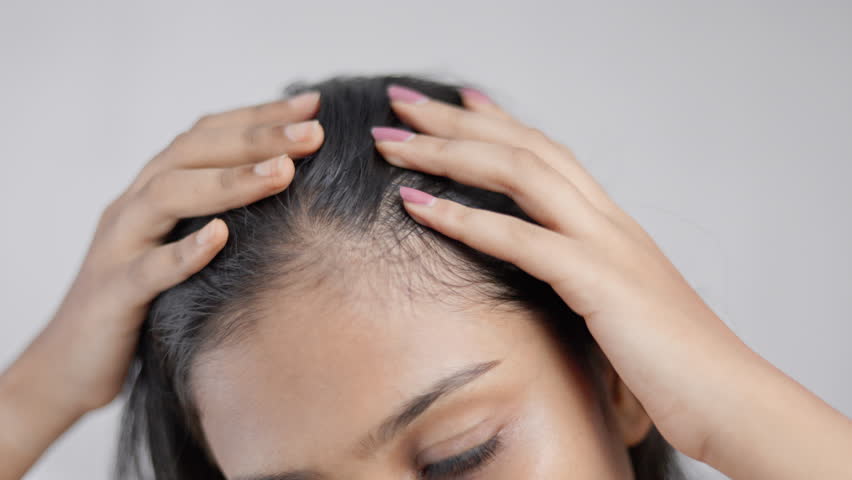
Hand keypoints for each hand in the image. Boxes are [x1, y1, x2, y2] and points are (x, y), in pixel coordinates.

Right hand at [8, 91, 323, 414]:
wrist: (70, 364)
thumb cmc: (145, 301)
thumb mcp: (184, 245)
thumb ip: (220, 213)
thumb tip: (290, 188)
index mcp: (156, 188)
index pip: (209, 135)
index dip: (259, 116)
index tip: (313, 105)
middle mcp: (135, 205)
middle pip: (193, 152)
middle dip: (257, 138)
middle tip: (314, 132)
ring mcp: (119, 246)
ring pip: (168, 196)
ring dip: (228, 182)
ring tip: (283, 172)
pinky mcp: (112, 295)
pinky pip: (146, 270)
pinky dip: (183, 253)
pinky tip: (221, 238)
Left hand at [371, 85, 851, 478]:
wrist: (732, 400)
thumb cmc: (672, 364)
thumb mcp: (618, 308)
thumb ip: (582, 281)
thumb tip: (544, 281)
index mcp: (611, 224)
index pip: (548, 152)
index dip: (498, 122)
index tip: (457, 101)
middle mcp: (607, 220)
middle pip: (523, 146)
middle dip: (455, 121)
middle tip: (400, 102)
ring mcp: (606, 245)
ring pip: (518, 174)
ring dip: (447, 153)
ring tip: (390, 144)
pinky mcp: (600, 282)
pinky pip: (521, 239)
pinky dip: (463, 218)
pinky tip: (416, 206)